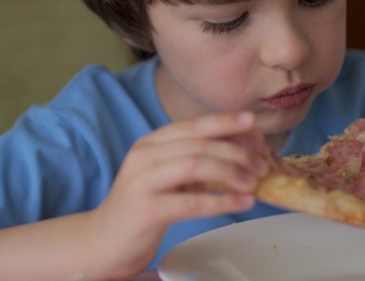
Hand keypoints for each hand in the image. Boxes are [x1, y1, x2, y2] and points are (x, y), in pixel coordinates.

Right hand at [86, 112, 268, 277]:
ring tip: (254, 182)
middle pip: (200, 144)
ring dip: (231, 172)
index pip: (193, 124)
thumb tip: (245, 151)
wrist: (102, 242)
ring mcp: (142, 181)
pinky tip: (243, 203)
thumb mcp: (169, 177)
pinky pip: (192, 202)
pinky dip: (222, 201)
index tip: (253, 122)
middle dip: (237, 152)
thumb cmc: (144, 207)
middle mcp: (144, 155)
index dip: (225, 122)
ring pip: (196, 165)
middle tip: (262, 164)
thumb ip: (198, 161)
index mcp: (152, 142)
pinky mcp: (145, 209)